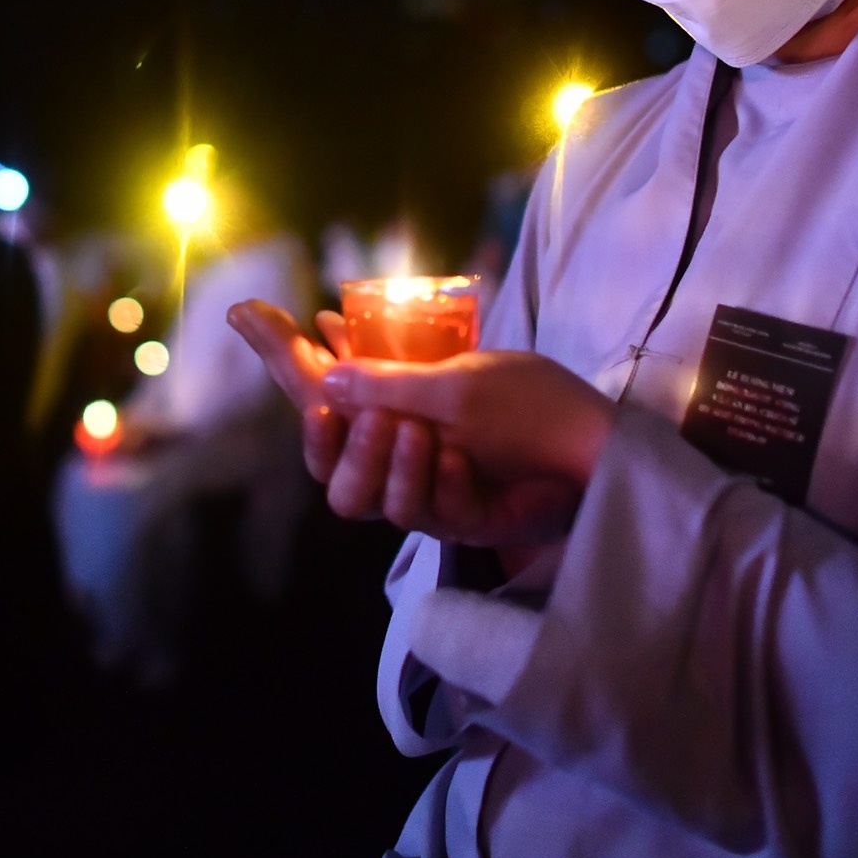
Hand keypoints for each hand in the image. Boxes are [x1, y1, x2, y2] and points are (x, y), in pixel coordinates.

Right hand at [229, 302, 610, 548]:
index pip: (324, 397)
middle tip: (373, 419)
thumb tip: (324, 349)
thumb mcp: (454, 379)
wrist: (593, 446)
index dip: (286, 365)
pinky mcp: (456, 522)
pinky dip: (440, 481)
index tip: (264, 335)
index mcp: (393, 407)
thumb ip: (385, 375)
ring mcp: (425, 492)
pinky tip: (465, 461)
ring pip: (367, 501)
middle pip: (329, 473)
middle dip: (338, 448)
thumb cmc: (528, 403)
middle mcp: (399, 453)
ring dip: (389, 465)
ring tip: (422, 436)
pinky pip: (423, 513)